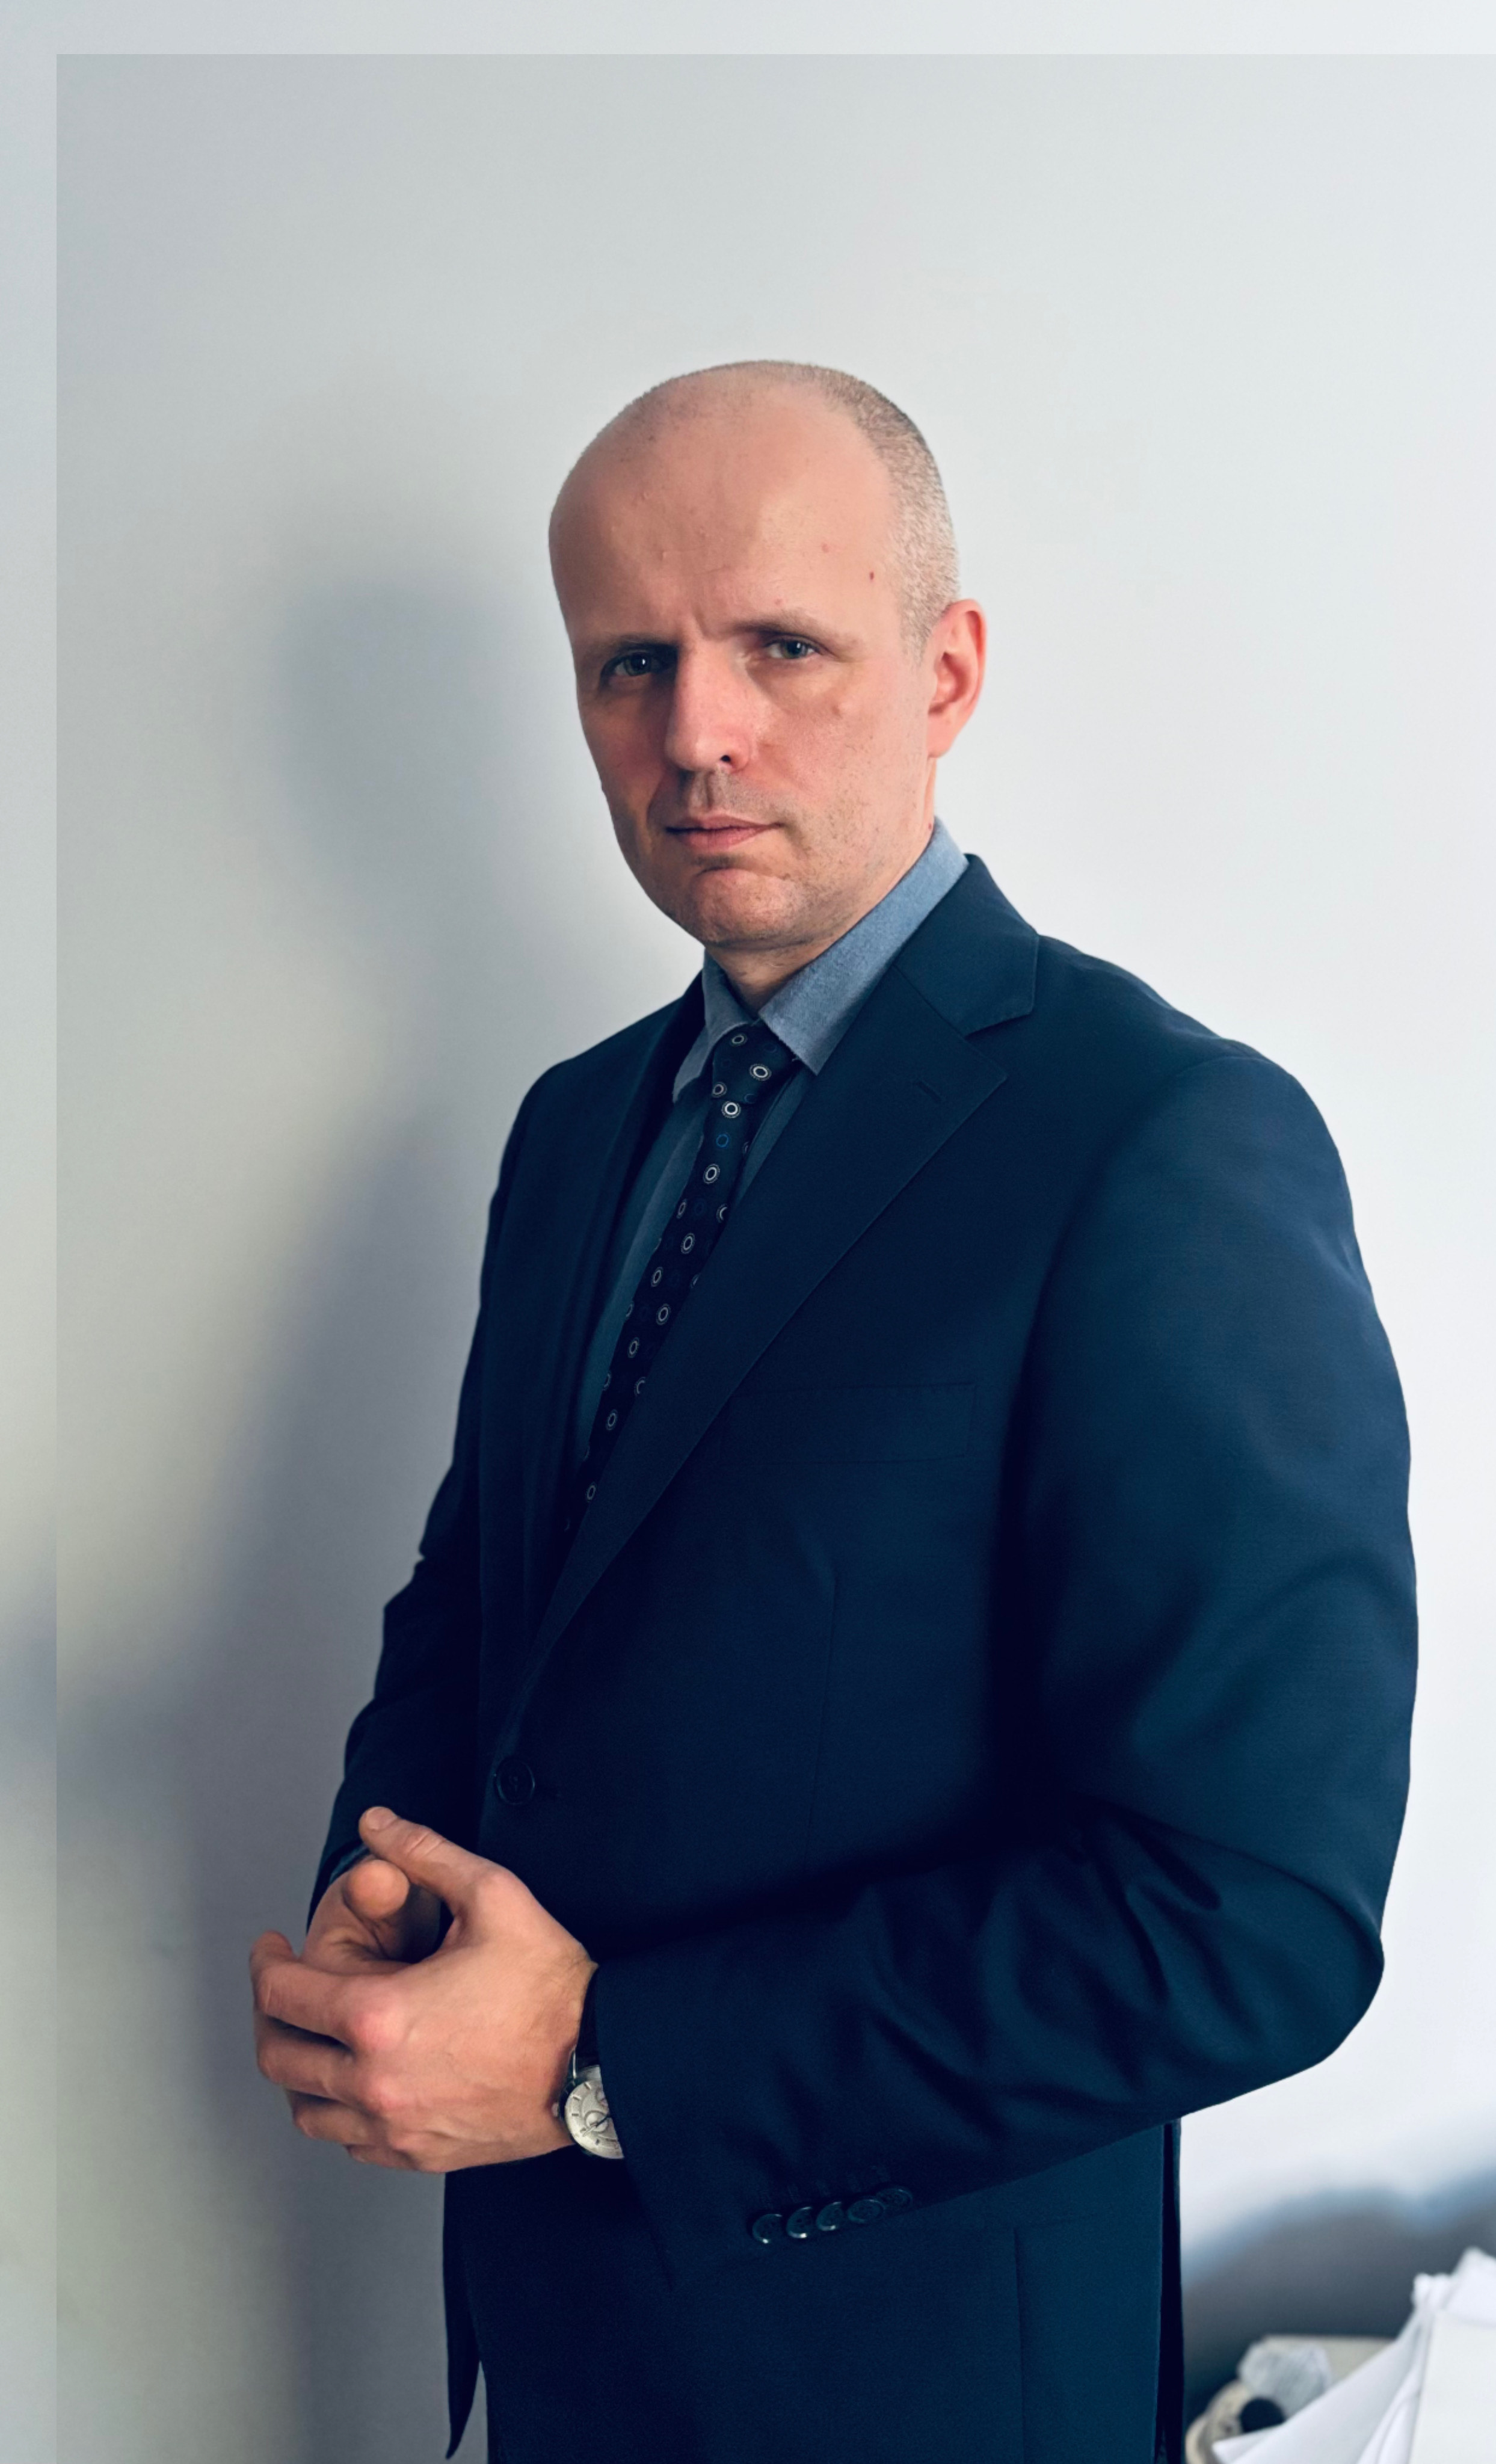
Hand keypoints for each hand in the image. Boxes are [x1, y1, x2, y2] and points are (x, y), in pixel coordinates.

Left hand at [251, 1808, 595, 2169]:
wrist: (600, 2062)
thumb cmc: (549, 1986)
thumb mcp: (491, 1895)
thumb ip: (424, 1852)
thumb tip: (376, 1825)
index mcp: (378, 2017)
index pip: (280, 1995)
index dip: (266, 1961)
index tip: (272, 1945)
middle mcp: (374, 2083)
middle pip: (279, 2057)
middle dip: (271, 2015)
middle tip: (285, 1987)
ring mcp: (395, 2128)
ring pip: (307, 2111)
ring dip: (300, 2070)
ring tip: (317, 2035)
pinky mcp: (420, 2155)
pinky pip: (351, 2143)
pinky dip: (340, 2112)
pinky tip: (361, 2079)